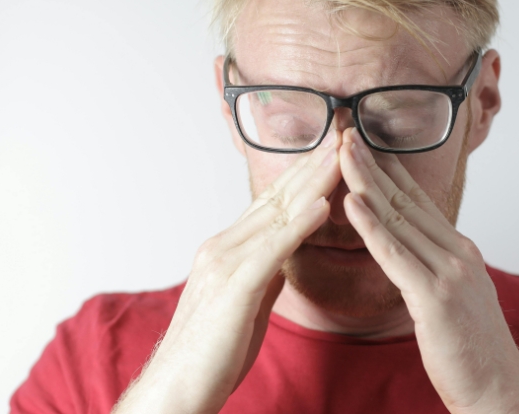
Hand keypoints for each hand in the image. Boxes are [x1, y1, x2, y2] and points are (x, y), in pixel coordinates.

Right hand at [113, 133, 340, 413]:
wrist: (175, 391)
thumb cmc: (211, 354)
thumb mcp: (246, 303)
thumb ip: (265, 272)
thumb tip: (287, 253)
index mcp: (228, 250)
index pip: (274, 201)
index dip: (305, 173)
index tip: (333, 147)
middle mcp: (223, 246)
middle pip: (277, 196)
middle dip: (313, 162)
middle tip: (343, 130)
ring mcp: (225, 263)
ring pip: (277, 213)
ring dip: (313, 181)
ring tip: (342, 152)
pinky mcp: (233, 287)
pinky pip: (272, 249)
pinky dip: (299, 224)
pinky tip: (324, 205)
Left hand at [339, 129, 518, 413]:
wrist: (498, 392)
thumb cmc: (473, 352)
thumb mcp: (456, 298)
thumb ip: (435, 269)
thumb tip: (413, 252)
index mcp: (461, 252)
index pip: (419, 202)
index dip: (389, 171)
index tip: (364, 144)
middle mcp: (458, 254)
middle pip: (407, 200)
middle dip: (373, 164)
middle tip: (346, 132)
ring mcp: (450, 274)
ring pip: (399, 218)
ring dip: (366, 182)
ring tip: (342, 152)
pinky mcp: (435, 299)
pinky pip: (395, 255)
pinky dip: (371, 226)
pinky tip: (351, 202)